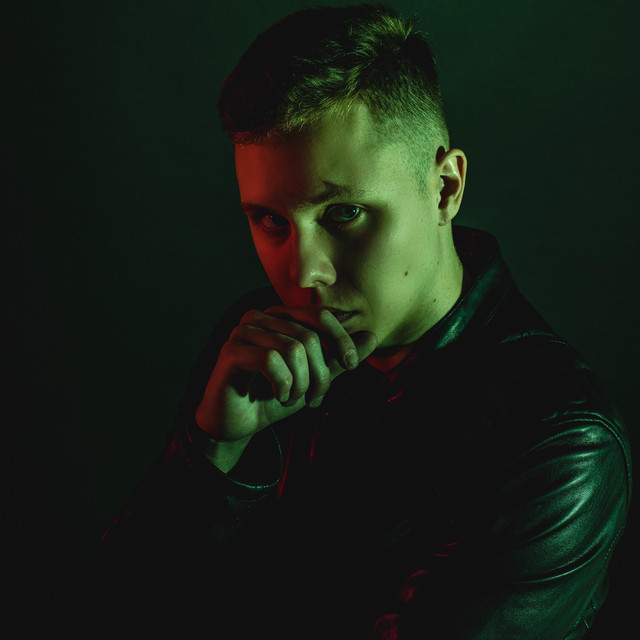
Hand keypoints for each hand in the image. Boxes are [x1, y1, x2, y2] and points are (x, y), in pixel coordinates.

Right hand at [195, 306, 377, 441]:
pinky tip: (280, 396)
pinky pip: (272, 361)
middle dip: (321, 373)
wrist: (236, 423)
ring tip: (294, 399)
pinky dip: (284, 385)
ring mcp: (243, 331)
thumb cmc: (272, 397)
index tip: (351, 364)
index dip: (341, 339)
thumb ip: (339, 359)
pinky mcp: (232, 351)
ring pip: (293, 348)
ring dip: (302, 383)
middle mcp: (260, 316)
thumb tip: (372, 336)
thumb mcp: (313, 379)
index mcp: (280, 316)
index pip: (320, 315)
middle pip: (309, 336)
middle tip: (316, 398)